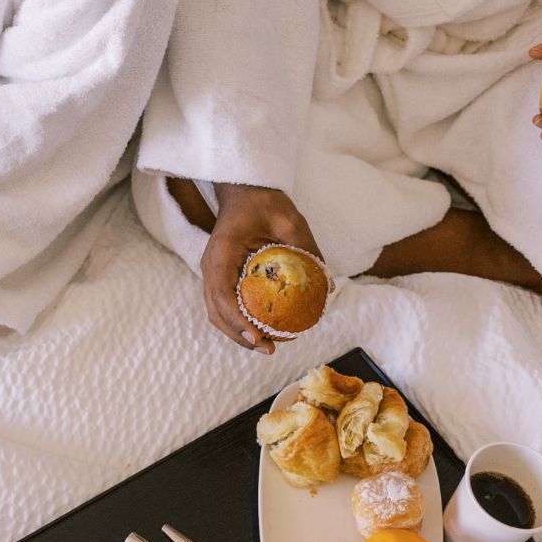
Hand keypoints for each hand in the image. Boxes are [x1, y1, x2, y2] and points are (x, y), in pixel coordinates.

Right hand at [200, 183, 322, 354]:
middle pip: (216, 312)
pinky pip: (225, 305)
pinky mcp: (220, 276)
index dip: (237, 321)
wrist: (245, 191)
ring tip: (266, 346)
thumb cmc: (265, 202)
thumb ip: (309, 250)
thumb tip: (330, 286)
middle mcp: (211, 266)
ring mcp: (212, 272)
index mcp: (222, 252)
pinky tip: (263, 331)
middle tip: (268, 350)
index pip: (221, 295)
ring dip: (238, 334)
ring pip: (217, 313)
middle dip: (239, 336)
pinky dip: (240, 322)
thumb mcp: (291, 221)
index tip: (258, 338)